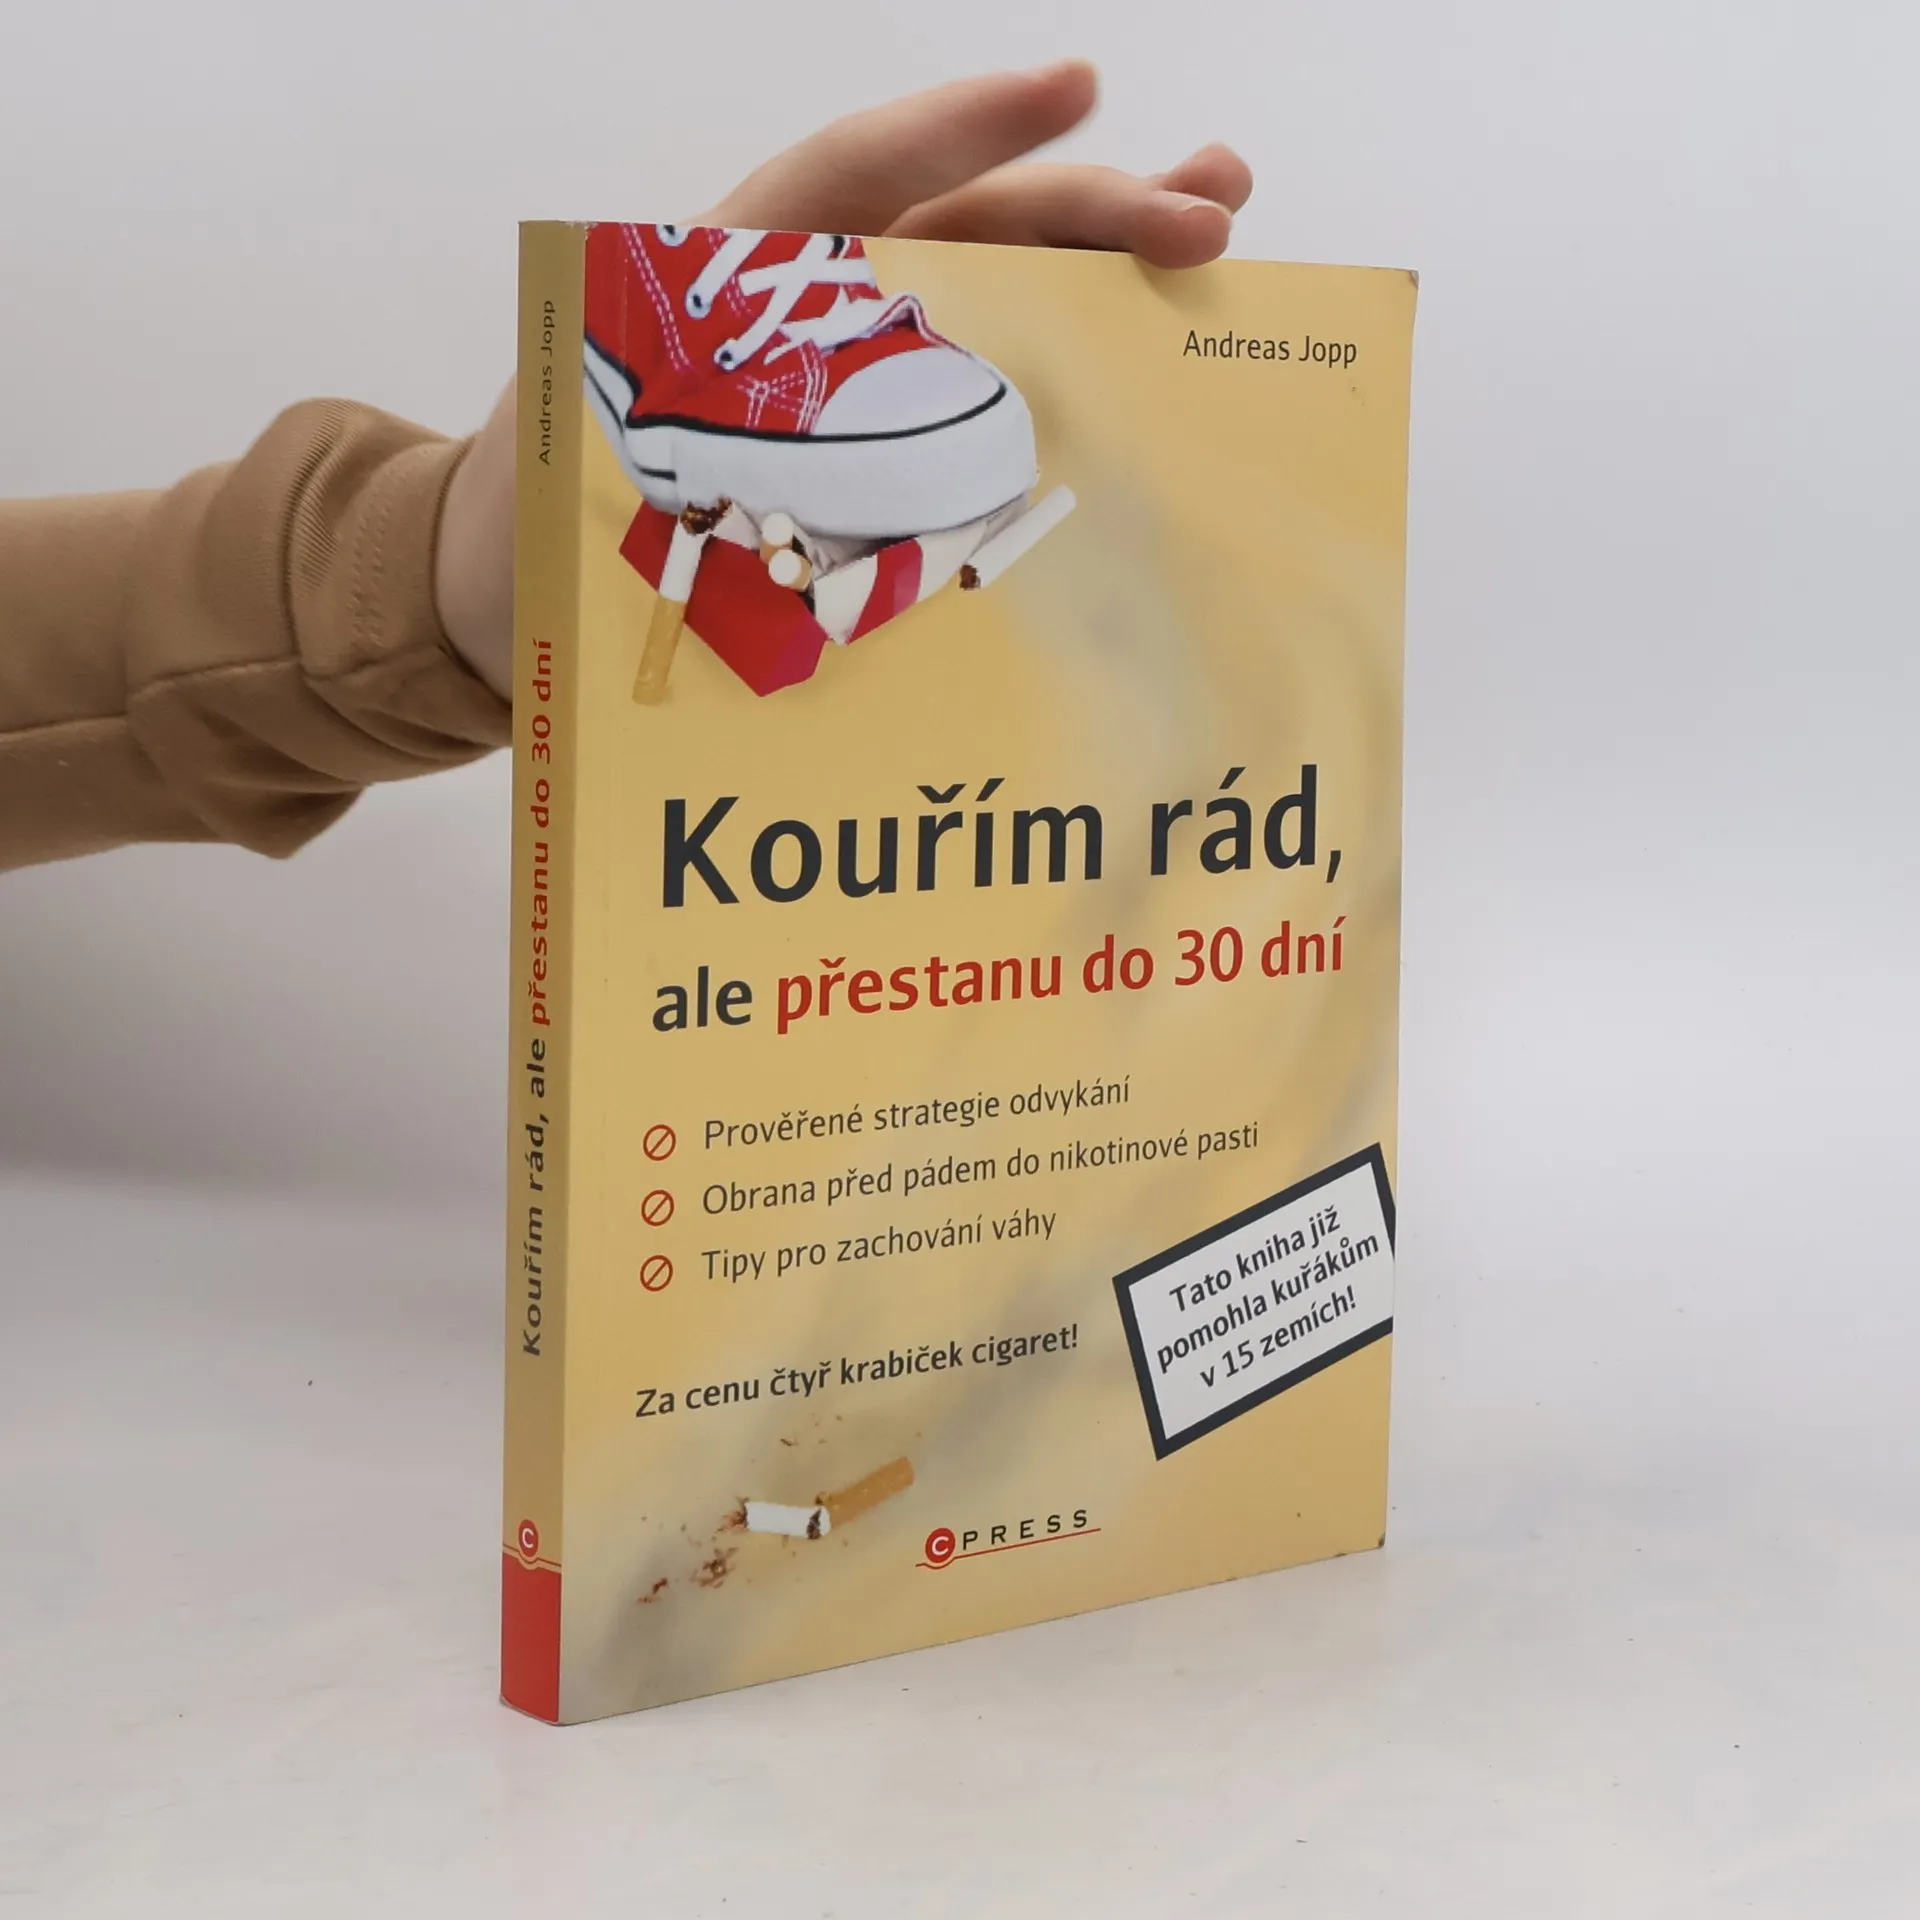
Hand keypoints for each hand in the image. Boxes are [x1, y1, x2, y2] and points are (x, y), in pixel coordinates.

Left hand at [435, 62, 1252, 695]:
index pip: (851, 184)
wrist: (498, 604)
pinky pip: (971, 416)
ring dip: (1101, 281)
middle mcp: (801, 326)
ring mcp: (842, 394)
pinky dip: (1057, 392)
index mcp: (721, 289)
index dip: (959, 134)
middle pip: (957, 237)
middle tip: (1214, 204)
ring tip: (1215, 246)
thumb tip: (764, 482)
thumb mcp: (574, 472)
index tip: (1076, 92)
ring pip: (986, 311)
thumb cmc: (526, 530)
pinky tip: (1139, 382)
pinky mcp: (863, 467)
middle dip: (1086, 210)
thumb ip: (660, 445)